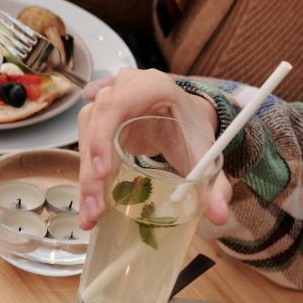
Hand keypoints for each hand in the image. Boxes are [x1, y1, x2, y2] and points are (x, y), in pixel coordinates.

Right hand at [75, 68, 230, 230]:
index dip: (102, 137)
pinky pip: (84, 140)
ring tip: (93, 214)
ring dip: (86, 176)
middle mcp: (122, 87)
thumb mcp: (204, 152)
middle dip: (91, 171)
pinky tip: (86, 196)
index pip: (115, 105)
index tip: (104, 174)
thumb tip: (218, 215)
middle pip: (95, 125)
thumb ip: (214, 182)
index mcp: (151, 86)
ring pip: (85, 135)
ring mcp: (105, 99)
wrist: (184, 115)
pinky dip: (85, 170)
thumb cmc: (191, 128)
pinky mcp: (97, 115)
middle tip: (95, 210)